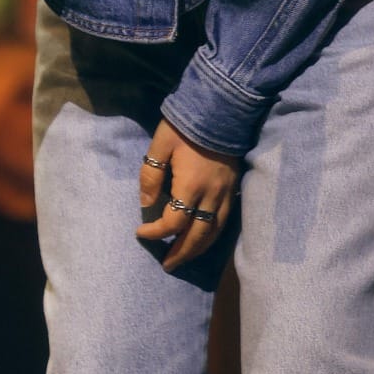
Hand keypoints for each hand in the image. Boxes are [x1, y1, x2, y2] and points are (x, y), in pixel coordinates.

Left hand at [135, 119, 240, 272]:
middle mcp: (211, 195)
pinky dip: (212, 235)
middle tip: (167, 265)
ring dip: (198, 248)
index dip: (156, 232)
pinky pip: (223, 221)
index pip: (173, 221)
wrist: (220, 109)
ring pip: (214, 232)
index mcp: (191, 185)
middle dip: (181, 252)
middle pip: (197, 235)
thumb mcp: (160, 146)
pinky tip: (203, 239)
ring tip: (184, 257)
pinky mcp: (233, 189)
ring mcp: (225, 193)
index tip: (140, 232)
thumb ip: (151, 175)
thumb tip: (146, 202)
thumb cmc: (185, 126)